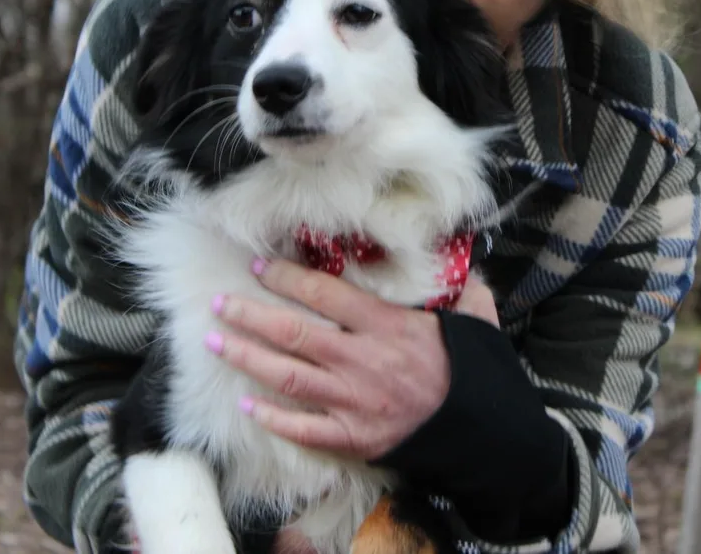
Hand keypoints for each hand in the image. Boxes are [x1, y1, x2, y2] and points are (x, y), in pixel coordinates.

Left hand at [205, 257, 497, 459]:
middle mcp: (362, 360)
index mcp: (387, 326)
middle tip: (219, 304)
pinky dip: (273, 418)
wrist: (485, 435)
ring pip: (287, 377)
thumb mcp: (474, 322)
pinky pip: (304, 428)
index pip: (325, 294)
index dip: (287, 278)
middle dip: (250, 316)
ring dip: (246, 359)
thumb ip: (461, 290)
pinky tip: (247, 406)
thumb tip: (461, 264)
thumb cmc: (473, 375)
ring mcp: (354, 401)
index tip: (261, 268)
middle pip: (293, 333)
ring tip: (215, 343)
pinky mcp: (353, 436)